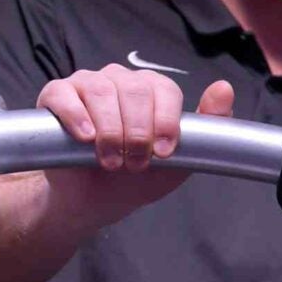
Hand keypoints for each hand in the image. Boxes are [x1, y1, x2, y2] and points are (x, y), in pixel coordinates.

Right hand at [36, 64, 235, 207]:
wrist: (93, 200)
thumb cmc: (135, 177)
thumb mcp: (177, 160)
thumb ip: (206, 128)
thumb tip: (225, 89)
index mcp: (150, 90)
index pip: (163, 89)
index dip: (165, 121)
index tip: (162, 152)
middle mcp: (120, 80)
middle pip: (134, 90)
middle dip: (138, 132)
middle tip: (134, 163)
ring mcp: (87, 84)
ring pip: (101, 91)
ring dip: (110, 131)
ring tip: (110, 161)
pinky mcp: (56, 95)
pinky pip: (64, 94)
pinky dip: (76, 116)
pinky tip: (86, 138)